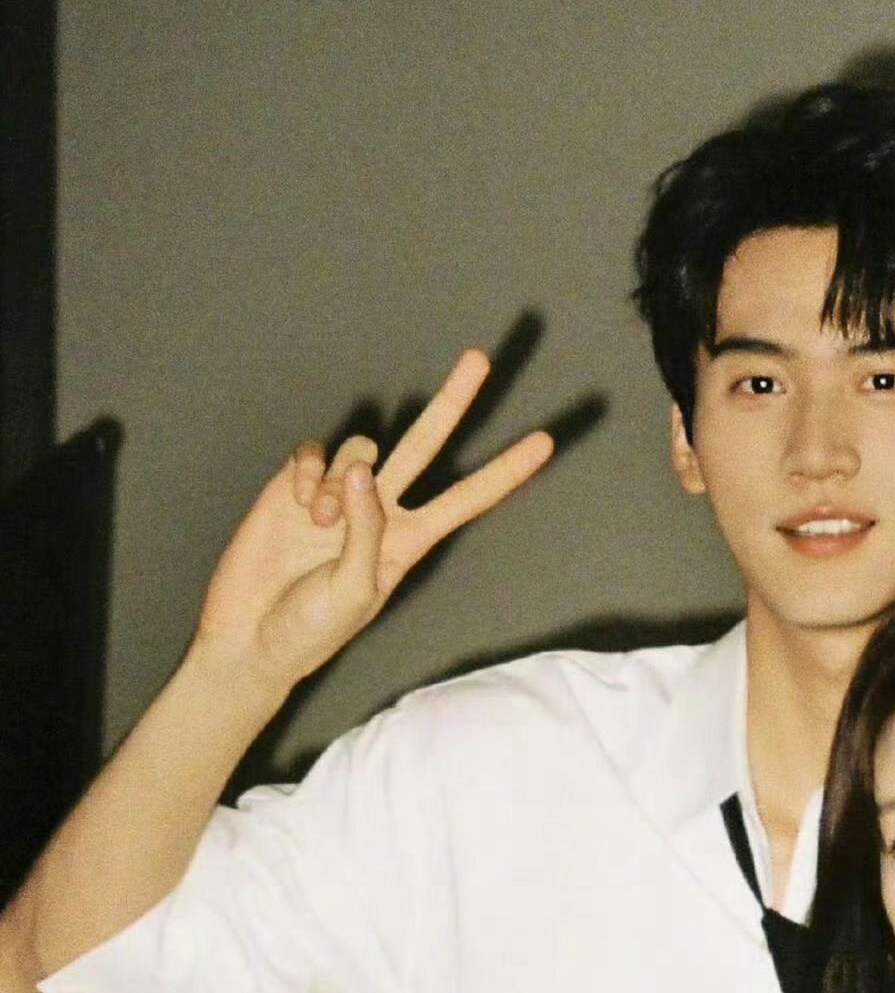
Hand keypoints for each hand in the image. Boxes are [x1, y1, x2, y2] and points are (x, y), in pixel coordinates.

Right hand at [191, 349, 554, 699]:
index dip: (505, 472)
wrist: (251, 634)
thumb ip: (367, 531)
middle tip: (480, 358)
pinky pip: (315, 452)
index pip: (467, 499)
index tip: (544, 444)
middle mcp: (380, 510)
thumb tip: (363, 473)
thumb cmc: (311, 628)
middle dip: (452, 402)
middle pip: (425, 445)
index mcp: (408, 541)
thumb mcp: (355, 590)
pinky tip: (298, 502)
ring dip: (340, 480)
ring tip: (321, 522)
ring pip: (362, 448)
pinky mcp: (297, 483)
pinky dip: (309, 471)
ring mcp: (340, 493)